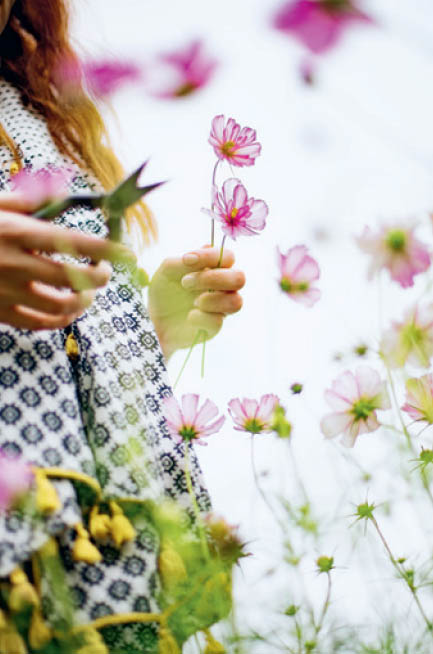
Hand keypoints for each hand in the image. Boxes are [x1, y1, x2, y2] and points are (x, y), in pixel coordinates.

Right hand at [0, 192, 135, 329]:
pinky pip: (38, 324)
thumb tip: (60, 194)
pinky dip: (60, 321)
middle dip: (100, 278)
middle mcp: (15, 264)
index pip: (74, 242)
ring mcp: (6, 292)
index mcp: (16, 233)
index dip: (106, 250)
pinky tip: (67, 313)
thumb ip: (25, 202)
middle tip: (106, 274)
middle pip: (75, 278)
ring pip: (62, 307)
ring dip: (84, 302)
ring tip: (89, 296)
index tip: (126, 253)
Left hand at [148, 246, 244, 358]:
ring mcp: (221, 308)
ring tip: (194, 302)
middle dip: (212, 278)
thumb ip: (184, 260)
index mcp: (215, 269)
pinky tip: (189, 316)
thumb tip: (202, 254)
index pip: (228, 257)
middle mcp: (223, 288)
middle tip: (185, 283)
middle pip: (239, 278)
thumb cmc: (165, 290)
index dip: (211, 256)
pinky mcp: (214, 327)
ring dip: (212, 299)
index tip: (186, 259)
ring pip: (236, 302)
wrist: (154, 319)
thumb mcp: (168, 270)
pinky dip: (200, 318)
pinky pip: (218, 321)